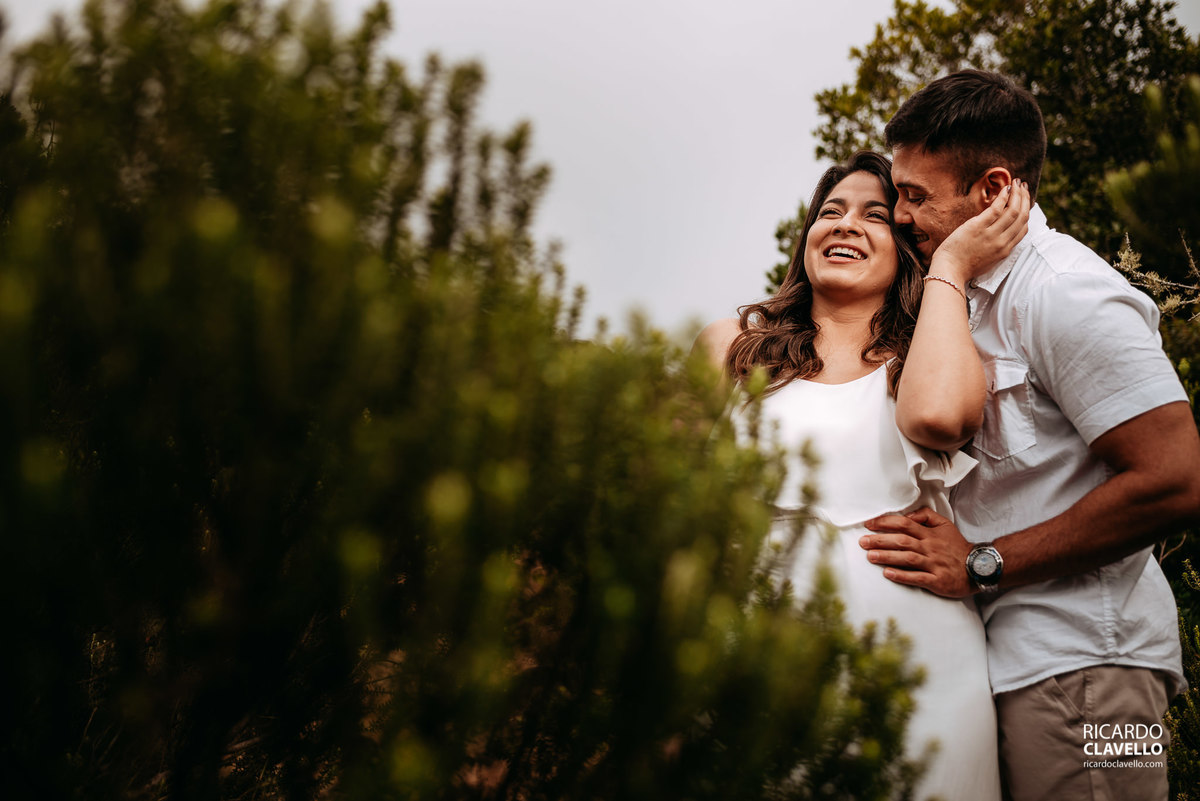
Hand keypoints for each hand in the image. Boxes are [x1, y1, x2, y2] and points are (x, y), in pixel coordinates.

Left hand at [859, 507, 973, 597]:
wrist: (978, 567)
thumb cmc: (957, 546)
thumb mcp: (944, 524)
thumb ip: (925, 516)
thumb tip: (908, 514)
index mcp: (930, 534)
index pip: (904, 524)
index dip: (885, 523)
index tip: (869, 524)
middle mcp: (930, 548)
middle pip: (902, 541)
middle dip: (880, 540)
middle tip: (862, 542)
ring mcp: (933, 564)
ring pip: (907, 558)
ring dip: (887, 557)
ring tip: (870, 556)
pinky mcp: (936, 580)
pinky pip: (917, 577)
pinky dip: (901, 575)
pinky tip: (887, 573)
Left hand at [930, 180, 1030, 283]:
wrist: (949, 270)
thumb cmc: (963, 266)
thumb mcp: (988, 260)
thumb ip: (997, 247)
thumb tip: (1001, 233)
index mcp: (1005, 251)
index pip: (1023, 229)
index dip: (1026, 213)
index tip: (1025, 202)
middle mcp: (1002, 242)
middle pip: (1021, 217)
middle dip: (1025, 199)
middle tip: (1023, 187)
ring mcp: (991, 234)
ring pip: (1013, 211)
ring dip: (1017, 194)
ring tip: (1017, 183)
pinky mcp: (978, 227)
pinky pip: (996, 208)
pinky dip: (1003, 196)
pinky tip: (1005, 188)